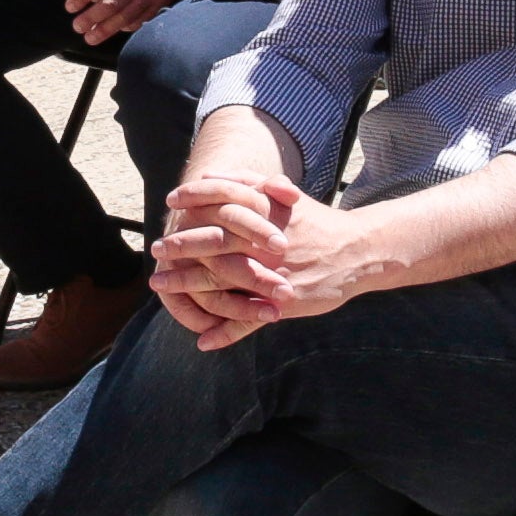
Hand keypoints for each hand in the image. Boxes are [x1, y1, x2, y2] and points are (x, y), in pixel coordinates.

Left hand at [65, 0, 216, 43]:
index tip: (69, 6)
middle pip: (108, 4)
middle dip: (90, 18)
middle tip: (76, 27)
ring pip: (124, 17)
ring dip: (105, 29)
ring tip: (90, 37)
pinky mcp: (162, 2)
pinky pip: (142, 19)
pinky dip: (128, 27)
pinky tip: (117, 31)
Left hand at [150, 172, 375, 349]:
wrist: (359, 252)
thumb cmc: (317, 223)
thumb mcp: (287, 196)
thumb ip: (251, 182)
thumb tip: (211, 175)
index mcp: (268, 217)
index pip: (223, 204)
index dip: (194, 201)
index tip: (171, 201)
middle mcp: (266, 246)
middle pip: (214, 244)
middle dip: (181, 246)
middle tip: (156, 249)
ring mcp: (272, 276)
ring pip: (222, 283)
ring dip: (187, 286)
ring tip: (160, 286)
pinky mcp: (283, 303)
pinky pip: (249, 320)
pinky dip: (226, 332)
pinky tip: (203, 339)